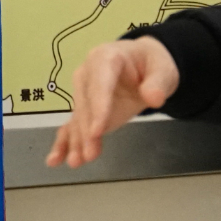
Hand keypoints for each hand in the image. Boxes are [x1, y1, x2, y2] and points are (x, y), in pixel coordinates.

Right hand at [46, 37, 179, 167]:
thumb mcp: (163, 69)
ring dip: (76, 141)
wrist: (143, 64)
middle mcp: (88, 73)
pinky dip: (66, 142)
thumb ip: (158, 83)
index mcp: (105, 58)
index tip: (97, 130)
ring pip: (78, 118)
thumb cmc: (151, 64)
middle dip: (86, 131)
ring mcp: (83, 91)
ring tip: (76, 161)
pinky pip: (73, 125)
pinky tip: (56, 159)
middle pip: (86, 105)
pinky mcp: (85, 109)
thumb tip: (154, 98)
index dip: (98, 108)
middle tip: (90, 154)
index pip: (100, 85)